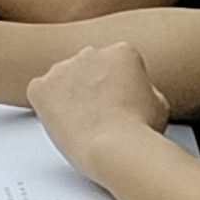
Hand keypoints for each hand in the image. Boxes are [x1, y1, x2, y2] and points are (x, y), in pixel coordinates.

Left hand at [29, 41, 169, 166]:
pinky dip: (46, 106)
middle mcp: (89, 53)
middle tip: (99, 112)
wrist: (116, 147)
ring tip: (83, 123)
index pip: (117, 61)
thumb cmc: (141, 130)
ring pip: (62, 79)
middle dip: (92, 85)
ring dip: (69, 95)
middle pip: (87, 66)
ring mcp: (62, 69)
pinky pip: (39, 91)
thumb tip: (134, 90)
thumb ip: (143, 87)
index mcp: (121, 52)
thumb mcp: (160, 102)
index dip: (119, 85)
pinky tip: (63, 122)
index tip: (120, 101)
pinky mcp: (40, 87)